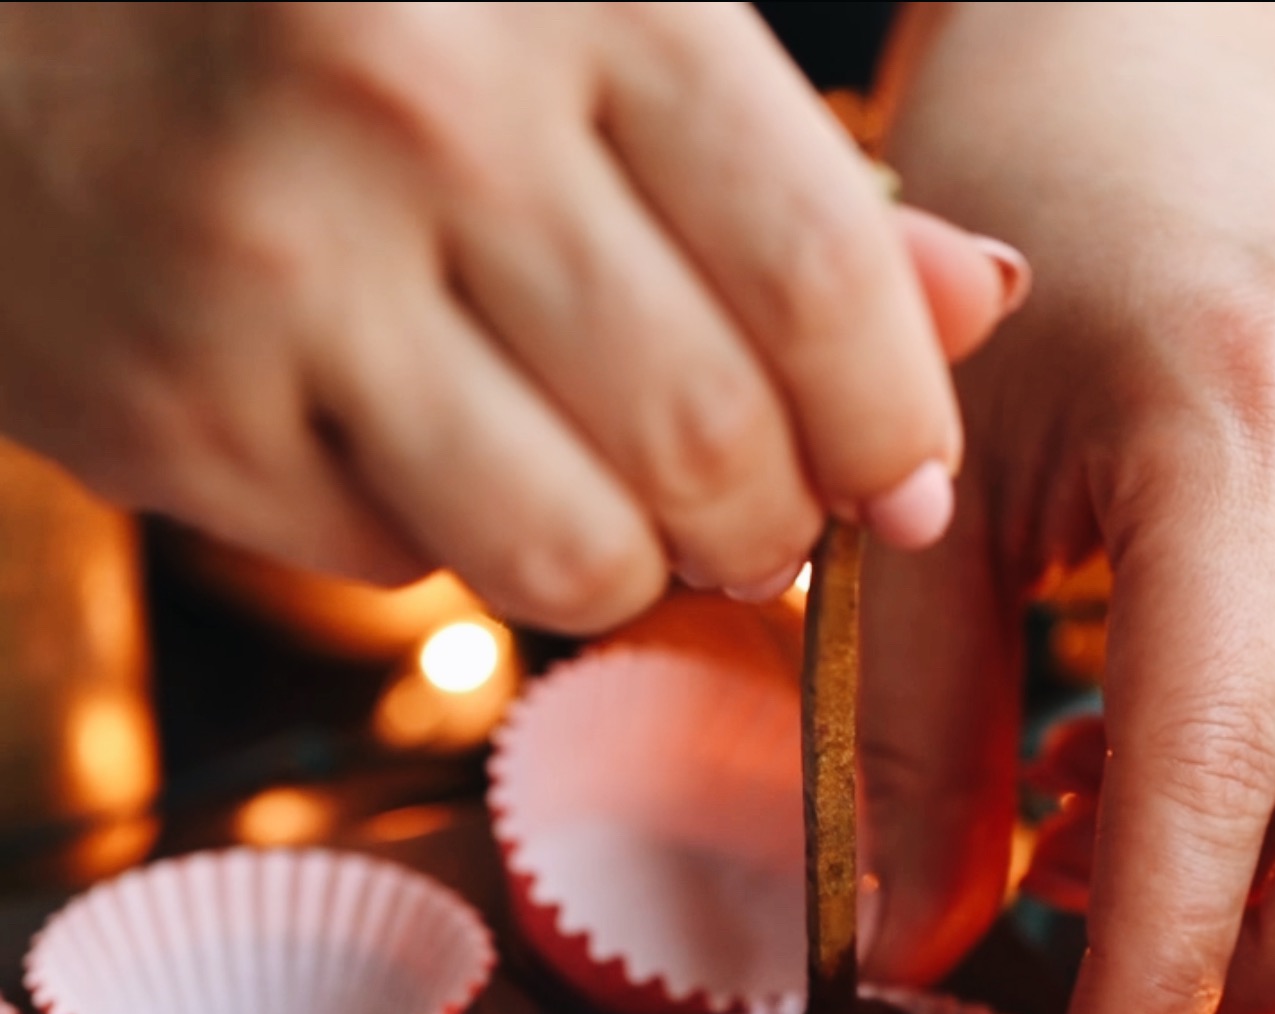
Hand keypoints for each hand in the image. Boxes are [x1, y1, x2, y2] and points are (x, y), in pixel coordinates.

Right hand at [0, 1, 1020, 631]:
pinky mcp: (177, 418)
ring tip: (592, 489)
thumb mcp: (568, 19)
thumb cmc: (321, 16)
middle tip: (747, 510)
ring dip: (619, 565)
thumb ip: (778, 167)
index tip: (905, 483)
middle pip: (709, 448)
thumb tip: (967, 315)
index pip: (821, 271)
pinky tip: (392, 433)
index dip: (894, 423)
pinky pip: (402, 568)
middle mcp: (422, 116)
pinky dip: (437, 537)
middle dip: (764, 524)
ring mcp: (281, 277)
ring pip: (568, 557)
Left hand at [860, 0, 1274, 1013]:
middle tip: (1101, 994)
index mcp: (1234, 443)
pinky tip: (1177, 783)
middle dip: (1238, 975)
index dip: (1165, 983)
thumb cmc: (1031, 231)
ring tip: (1109, 842)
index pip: (1220, 769)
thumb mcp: (928, 479)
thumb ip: (915, 734)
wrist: (1176, 60)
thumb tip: (919, 960)